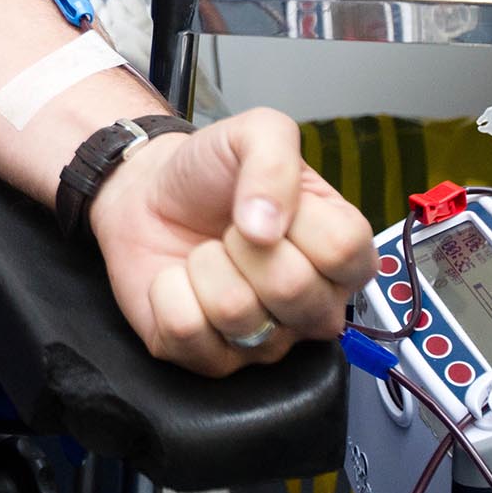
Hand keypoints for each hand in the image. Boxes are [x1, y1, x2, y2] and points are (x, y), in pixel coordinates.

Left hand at [87, 108, 376, 376]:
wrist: (147, 193)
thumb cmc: (210, 173)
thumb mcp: (254, 134)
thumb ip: (275, 158)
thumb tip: (268, 225)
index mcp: (341, 255)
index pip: (344, 251)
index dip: (295, 220)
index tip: (267, 204)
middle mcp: (313, 306)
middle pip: (293, 290)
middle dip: (242, 244)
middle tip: (231, 230)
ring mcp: (266, 339)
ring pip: (237, 314)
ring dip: (203, 266)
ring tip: (206, 252)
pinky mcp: (210, 358)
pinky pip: (187, 333)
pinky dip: (167, 293)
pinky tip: (179, 279)